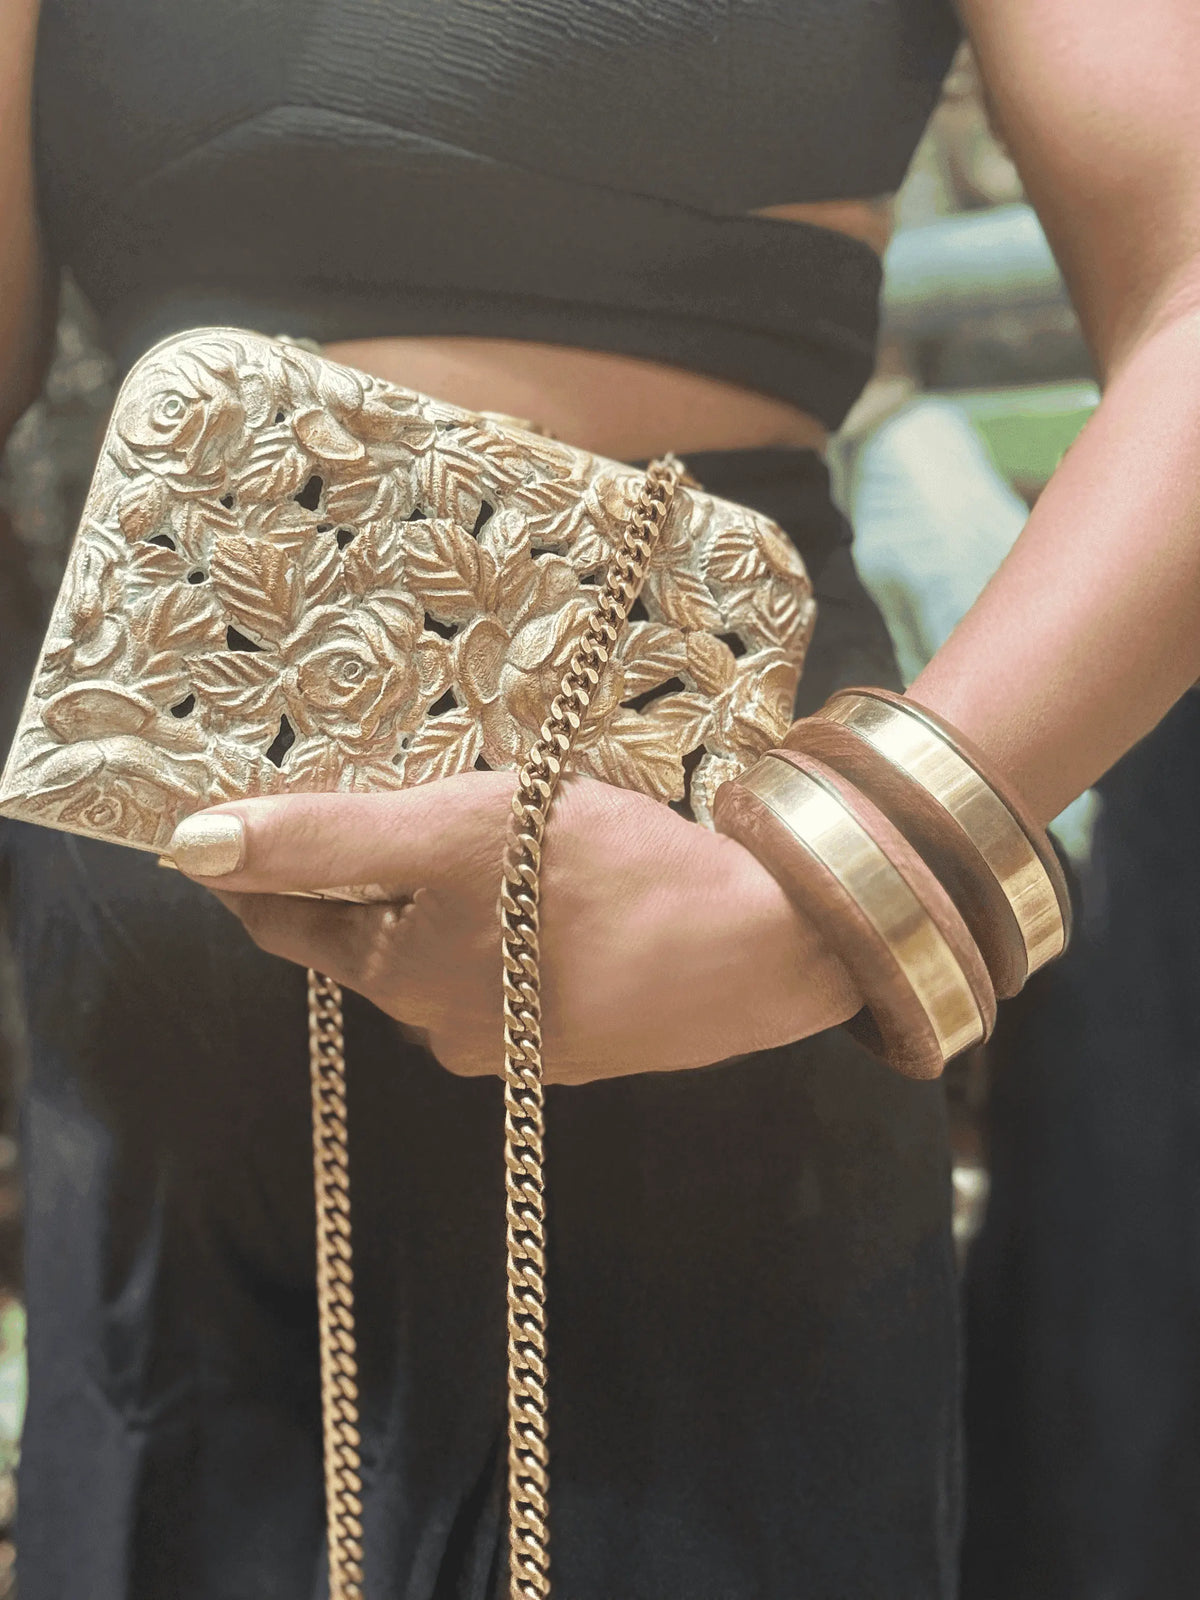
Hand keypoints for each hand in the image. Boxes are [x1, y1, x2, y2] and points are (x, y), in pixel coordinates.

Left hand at [169, 772, 862, 1082]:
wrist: (762, 950)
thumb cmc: (603, 880)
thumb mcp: (453, 830)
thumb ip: (322, 838)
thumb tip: (188, 846)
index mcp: (398, 976)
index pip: (285, 920)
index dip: (260, 866)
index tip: (256, 815)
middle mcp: (444, 1027)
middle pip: (367, 939)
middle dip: (365, 878)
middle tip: (389, 805)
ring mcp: (518, 1044)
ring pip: (445, 958)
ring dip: (445, 904)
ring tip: (487, 844)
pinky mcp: (583, 1039)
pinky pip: (515, 975)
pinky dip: (511, 930)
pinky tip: (558, 898)